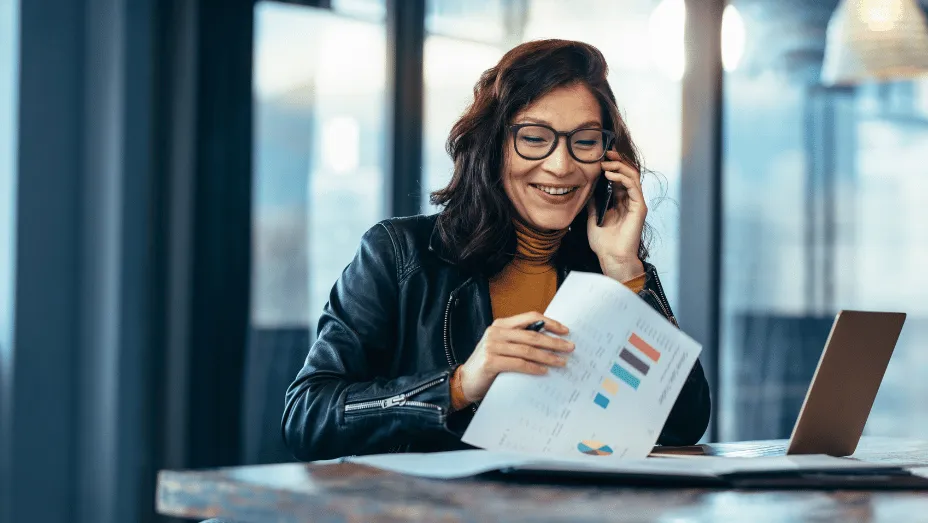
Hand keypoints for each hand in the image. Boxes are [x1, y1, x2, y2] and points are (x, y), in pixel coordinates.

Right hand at [457, 312, 573, 402]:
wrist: (465, 381)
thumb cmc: (488, 364)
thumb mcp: (503, 346)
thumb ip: (520, 340)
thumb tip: (549, 341)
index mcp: (501, 325)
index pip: (530, 317)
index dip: (549, 323)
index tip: (565, 331)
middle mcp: (496, 332)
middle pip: (532, 334)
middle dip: (553, 341)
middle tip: (570, 347)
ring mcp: (492, 346)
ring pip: (527, 350)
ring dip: (547, 356)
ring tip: (561, 362)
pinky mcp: (490, 362)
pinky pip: (518, 364)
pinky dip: (534, 368)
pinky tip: (544, 371)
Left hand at [587, 150, 645, 280]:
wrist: (611, 258)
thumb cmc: (603, 243)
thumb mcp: (592, 217)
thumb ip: (592, 202)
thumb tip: (586, 187)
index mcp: (620, 201)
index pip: (618, 177)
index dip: (611, 165)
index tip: (600, 157)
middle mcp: (629, 200)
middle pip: (627, 173)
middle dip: (617, 161)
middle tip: (605, 153)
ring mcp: (636, 203)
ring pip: (632, 176)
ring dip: (619, 166)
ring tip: (606, 162)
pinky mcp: (640, 208)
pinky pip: (633, 187)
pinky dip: (622, 177)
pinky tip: (610, 174)